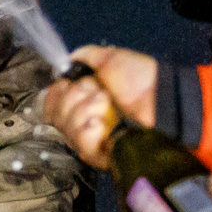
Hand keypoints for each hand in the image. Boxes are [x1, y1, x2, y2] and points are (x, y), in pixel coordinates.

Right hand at [41, 45, 159, 166]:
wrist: (161, 100)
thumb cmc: (141, 80)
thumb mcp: (111, 59)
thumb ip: (87, 56)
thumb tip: (70, 59)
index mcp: (84, 99)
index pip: (51, 103)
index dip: (55, 93)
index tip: (66, 84)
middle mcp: (83, 119)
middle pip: (54, 115)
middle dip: (73, 98)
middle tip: (99, 93)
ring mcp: (91, 138)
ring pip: (66, 128)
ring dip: (84, 111)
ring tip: (106, 105)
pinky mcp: (100, 154)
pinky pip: (80, 144)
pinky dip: (88, 131)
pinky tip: (101, 124)